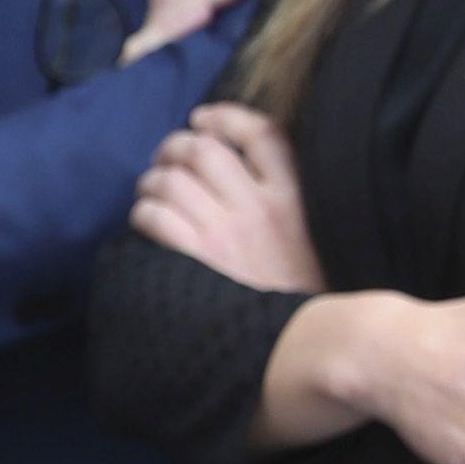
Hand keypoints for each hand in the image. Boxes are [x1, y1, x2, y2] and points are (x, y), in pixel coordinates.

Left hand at [129, 102, 322, 293]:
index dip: (225, 117)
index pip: (261, 134)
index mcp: (296, 199)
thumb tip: (251, 175)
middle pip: (203, 150)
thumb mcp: (321, 242)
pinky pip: (155, 216)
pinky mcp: (198, 260)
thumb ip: (295, 206)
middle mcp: (261, 208)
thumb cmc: (308, 299)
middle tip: (164, 161)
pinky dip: (143, 214)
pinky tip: (146, 223)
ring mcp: (227, 233)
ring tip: (150, 194)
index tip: (202, 118)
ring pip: (171, 180)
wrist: (306, 346)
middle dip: (173, 148)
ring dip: (151, 182)